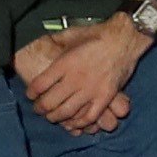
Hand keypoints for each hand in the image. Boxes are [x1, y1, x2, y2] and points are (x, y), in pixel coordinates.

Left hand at [16, 16, 141, 133]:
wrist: (125, 38)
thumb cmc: (97, 34)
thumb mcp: (70, 34)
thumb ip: (54, 42)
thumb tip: (41, 43)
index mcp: (63, 64)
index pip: (38, 86)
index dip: (31, 93)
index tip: (31, 95)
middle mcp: (75, 79)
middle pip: (49, 102)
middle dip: (40, 108)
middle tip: (39, 109)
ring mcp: (91, 90)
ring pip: (66, 112)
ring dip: (56, 117)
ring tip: (52, 116)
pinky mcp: (105, 96)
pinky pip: (89, 116)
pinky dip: (79, 122)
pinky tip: (74, 122)